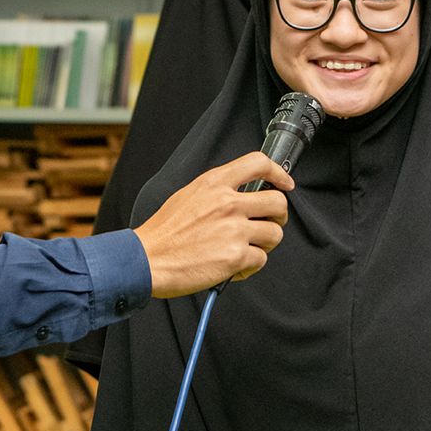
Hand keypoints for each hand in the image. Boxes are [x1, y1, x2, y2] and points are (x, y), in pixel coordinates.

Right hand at [134, 151, 291, 297]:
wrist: (147, 259)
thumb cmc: (163, 233)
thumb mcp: (188, 195)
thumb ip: (216, 191)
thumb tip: (241, 196)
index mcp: (214, 183)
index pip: (259, 163)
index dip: (278, 173)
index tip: (284, 183)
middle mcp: (228, 203)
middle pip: (278, 202)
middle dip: (278, 217)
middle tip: (267, 225)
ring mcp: (234, 230)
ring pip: (275, 234)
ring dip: (264, 245)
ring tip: (246, 250)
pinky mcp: (235, 256)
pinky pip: (261, 259)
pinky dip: (251, 267)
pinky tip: (235, 267)